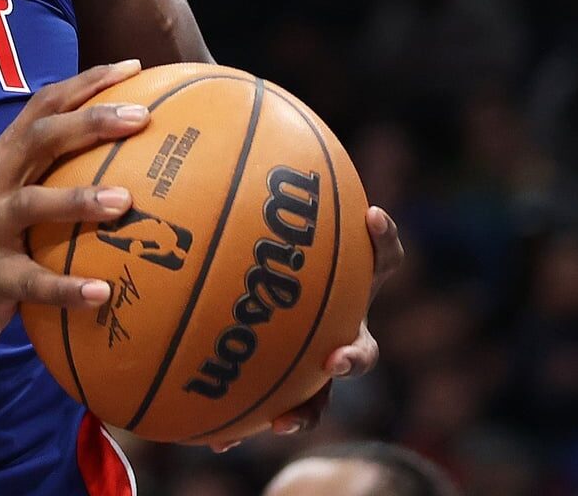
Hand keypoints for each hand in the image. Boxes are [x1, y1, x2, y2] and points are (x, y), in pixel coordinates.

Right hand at [0, 59, 149, 362]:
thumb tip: (118, 167)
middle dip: (90, 121)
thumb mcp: (3, 202)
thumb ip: (45, 179)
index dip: (85, 83)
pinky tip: (101, 293)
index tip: (133, 67)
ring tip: (123, 202)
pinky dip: (65, 287)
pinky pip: (30, 282)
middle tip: (141, 116)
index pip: (42, 108)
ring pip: (30, 204)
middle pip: (39, 139)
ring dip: (78, 200)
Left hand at [212, 205, 404, 451]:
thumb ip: (231, 191)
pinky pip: (265, 415)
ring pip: (320, 396)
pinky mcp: (282, 392)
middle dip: (355, 354)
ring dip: (309, 410)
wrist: (242, 312)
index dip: (382, 239)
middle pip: (363, 344)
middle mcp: (338, 324)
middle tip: (335, 356)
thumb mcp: (243, 220)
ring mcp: (312, 361)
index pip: (376, 259)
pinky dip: (242, 428)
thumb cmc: (248, 251)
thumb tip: (195, 137)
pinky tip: (214, 441)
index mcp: (341, 282)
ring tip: (285, 421)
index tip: (370, 216)